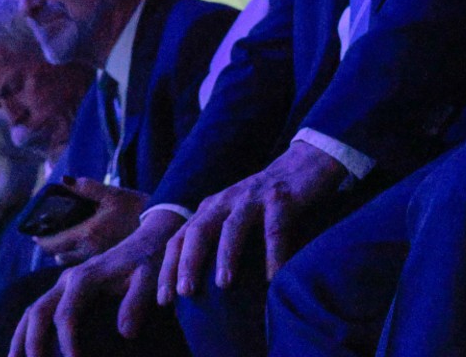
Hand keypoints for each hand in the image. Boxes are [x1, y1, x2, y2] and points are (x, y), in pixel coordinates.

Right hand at [10, 208, 181, 356]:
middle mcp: (67, 279)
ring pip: (31, 311)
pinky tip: (26, 351)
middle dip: (32, 343)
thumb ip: (137, 301)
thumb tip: (125, 333)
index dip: (67, 342)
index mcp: (85, 277)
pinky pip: (39, 310)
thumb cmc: (150, 260)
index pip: (66, 314)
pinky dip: (28, 331)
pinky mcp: (66, 291)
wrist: (148, 239)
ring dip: (21, 338)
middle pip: (37, 311)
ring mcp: (63, 284)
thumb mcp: (151, 277)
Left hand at [34, 180, 146, 264]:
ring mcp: (101, 262)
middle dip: (52, 247)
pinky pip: (85, 265)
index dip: (41, 240)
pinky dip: (78, 258)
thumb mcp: (112, 193)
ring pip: (72, 263)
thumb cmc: (137, 207)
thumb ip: (86, 187)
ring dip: (65, 254)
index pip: (53, 244)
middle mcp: (91, 252)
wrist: (164, 225)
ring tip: (67, 241)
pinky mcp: (110, 265)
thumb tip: (64, 180)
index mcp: (88, 234)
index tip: (35, 234)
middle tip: (50, 235)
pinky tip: (84, 247)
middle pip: (59, 256)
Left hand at [159, 142, 342, 298]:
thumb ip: (216, 242)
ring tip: (222, 285)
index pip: (180, 240)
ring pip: (232, 227)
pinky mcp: (280, 199)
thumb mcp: (233, 218)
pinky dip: (273, 254)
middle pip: (198, 232)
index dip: (169, 269)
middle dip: (188, 262)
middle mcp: (225, 202)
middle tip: (185, 293)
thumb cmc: (263, 203)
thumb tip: (200, 288)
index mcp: (209, 209)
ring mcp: (252, 199)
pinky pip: (274, 229)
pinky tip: (273, 277)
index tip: (164, 300)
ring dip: (225, 255)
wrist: (301, 165)